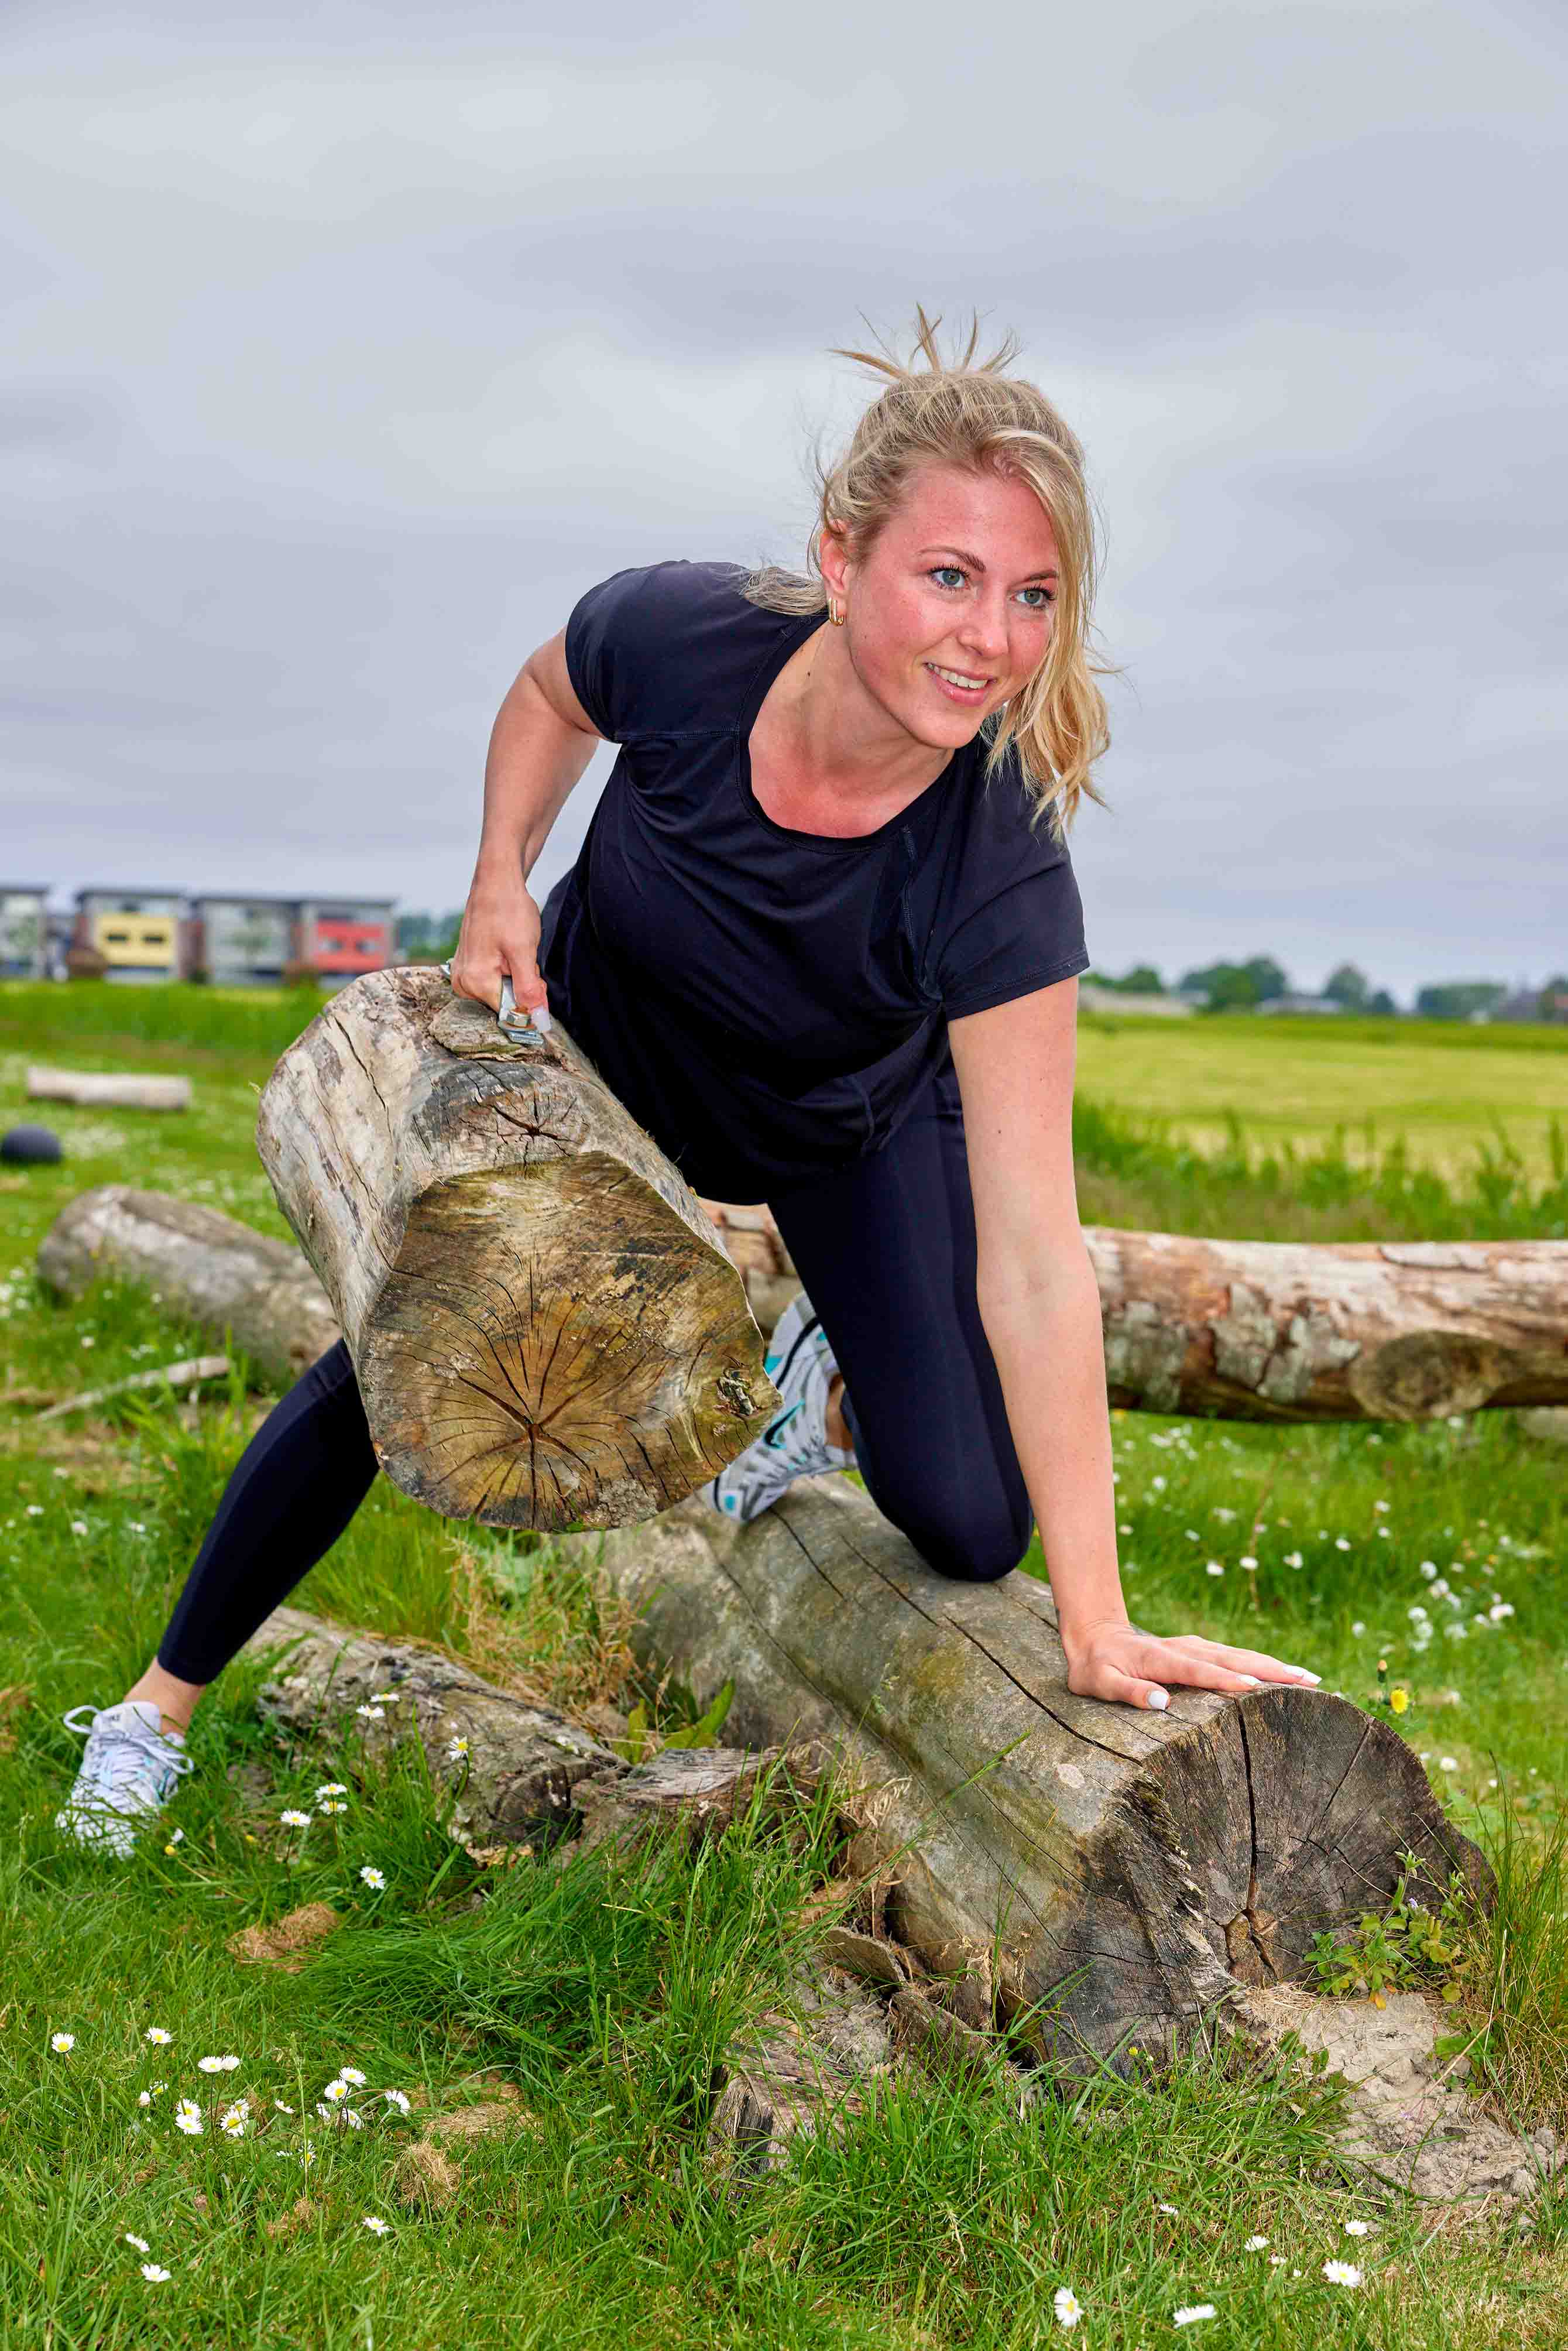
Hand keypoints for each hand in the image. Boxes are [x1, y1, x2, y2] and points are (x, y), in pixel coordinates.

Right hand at [450, 868, 548, 1022]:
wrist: (496, 882)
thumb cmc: (508, 910)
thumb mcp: (524, 952)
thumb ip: (530, 990)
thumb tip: (538, 1022)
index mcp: (475, 982)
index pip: (510, 1013)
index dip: (530, 999)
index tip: (536, 978)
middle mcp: (463, 982)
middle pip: (505, 1003)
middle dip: (522, 987)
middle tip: (524, 958)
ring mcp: (462, 974)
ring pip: (502, 991)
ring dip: (516, 977)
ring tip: (513, 950)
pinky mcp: (467, 967)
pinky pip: (494, 980)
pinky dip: (507, 970)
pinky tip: (506, 950)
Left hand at [1062, 1618, 1320, 1712]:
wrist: (1094, 1635)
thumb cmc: (1094, 1667)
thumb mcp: (1097, 1683)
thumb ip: (1126, 1691)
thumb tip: (1160, 1702)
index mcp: (1158, 1659)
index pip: (1196, 1671)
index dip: (1223, 1680)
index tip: (1253, 1689)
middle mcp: (1182, 1649)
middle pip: (1229, 1658)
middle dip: (1267, 1670)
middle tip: (1305, 1682)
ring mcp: (1193, 1646)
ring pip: (1237, 1654)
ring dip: (1271, 1665)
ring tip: (1306, 1678)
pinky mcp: (1199, 1649)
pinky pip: (1233, 1656)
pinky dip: (1259, 1662)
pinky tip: (1282, 1673)